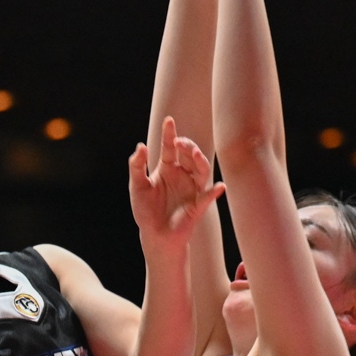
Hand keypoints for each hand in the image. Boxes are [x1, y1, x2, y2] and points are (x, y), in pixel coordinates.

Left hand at [127, 115, 222, 247]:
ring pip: (202, 169)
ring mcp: (192, 188)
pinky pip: (209, 196)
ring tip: (194, 154)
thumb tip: (141, 146)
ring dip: (200, 161)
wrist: (154, 235)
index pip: (170, 147)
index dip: (169, 134)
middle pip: (188, 154)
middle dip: (186, 146)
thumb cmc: (145, 211)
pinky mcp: (198, 204)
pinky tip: (218, 187)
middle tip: (179, 142)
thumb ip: (137, 166)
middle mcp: (182, 175)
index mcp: (167, 168)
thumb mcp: (137, 186)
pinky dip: (214, 191)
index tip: (169, 121)